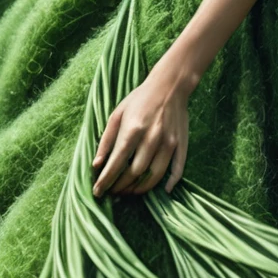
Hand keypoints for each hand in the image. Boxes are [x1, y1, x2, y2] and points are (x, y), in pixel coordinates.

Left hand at [91, 67, 190, 197]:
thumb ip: (106, 140)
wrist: (170, 85)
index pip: (117, 162)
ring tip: (130, 192)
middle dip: (121, 186)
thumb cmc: (140, 99)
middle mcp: (152, 138)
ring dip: (141, 188)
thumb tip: (96, 164)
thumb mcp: (117, 114)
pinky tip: (164, 191)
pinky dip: (171, 183)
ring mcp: (169, 142)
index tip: (97, 191)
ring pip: (155, 175)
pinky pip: (177, 169)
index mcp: (133, 129)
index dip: (106, 180)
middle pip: (135, 172)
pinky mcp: (181, 144)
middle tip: (113, 192)